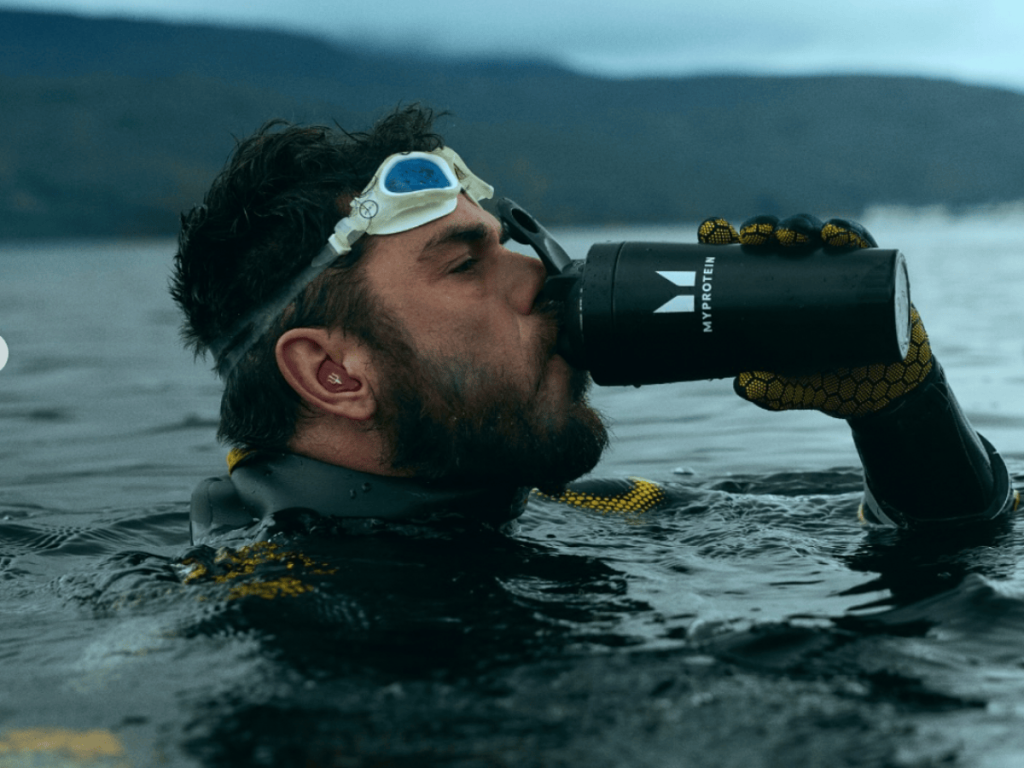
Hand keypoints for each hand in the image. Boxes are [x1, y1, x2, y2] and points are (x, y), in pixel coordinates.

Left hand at [697, 214, 933, 418]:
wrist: (883, 392)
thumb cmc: (825, 383)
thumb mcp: (792, 390)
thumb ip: (769, 391)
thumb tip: (744, 384)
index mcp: (767, 291)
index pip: (739, 256)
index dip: (723, 237)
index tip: (712, 232)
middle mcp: (798, 274)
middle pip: (773, 238)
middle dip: (761, 228)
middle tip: (755, 236)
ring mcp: (833, 269)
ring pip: (812, 234)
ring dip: (800, 225)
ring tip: (792, 235)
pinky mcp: (870, 272)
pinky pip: (859, 245)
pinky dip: (847, 234)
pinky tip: (835, 235)